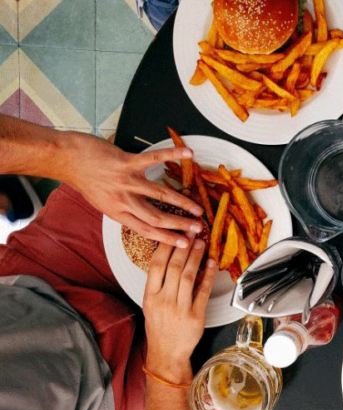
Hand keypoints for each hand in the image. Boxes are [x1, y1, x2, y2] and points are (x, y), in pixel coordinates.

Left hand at [59, 131, 203, 246]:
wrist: (66, 159)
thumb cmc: (84, 179)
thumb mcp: (101, 202)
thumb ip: (122, 208)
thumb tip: (141, 215)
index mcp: (117, 213)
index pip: (146, 230)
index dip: (167, 238)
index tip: (184, 244)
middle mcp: (123, 200)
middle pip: (157, 217)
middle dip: (180, 224)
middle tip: (198, 228)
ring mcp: (126, 181)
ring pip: (160, 194)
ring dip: (182, 202)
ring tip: (198, 208)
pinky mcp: (126, 162)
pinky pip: (153, 159)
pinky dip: (172, 155)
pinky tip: (188, 154)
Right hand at [143, 239, 215, 383]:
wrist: (167, 353)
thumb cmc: (159, 327)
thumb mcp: (151, 304)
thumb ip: (159, 283)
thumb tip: (173, 258)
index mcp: (150, 296)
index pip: (156, 265)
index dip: (166, 246)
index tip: (173, 233)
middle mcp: (164, 300)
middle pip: (174, 267)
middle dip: (184, 246)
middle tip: (191, 231)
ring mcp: (180, 308)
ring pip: (189, 276)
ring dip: (196, 257)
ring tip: (201, 243)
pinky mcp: (196, 316)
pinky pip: (203, 291)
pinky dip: (209, 276)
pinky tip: (212, 263)